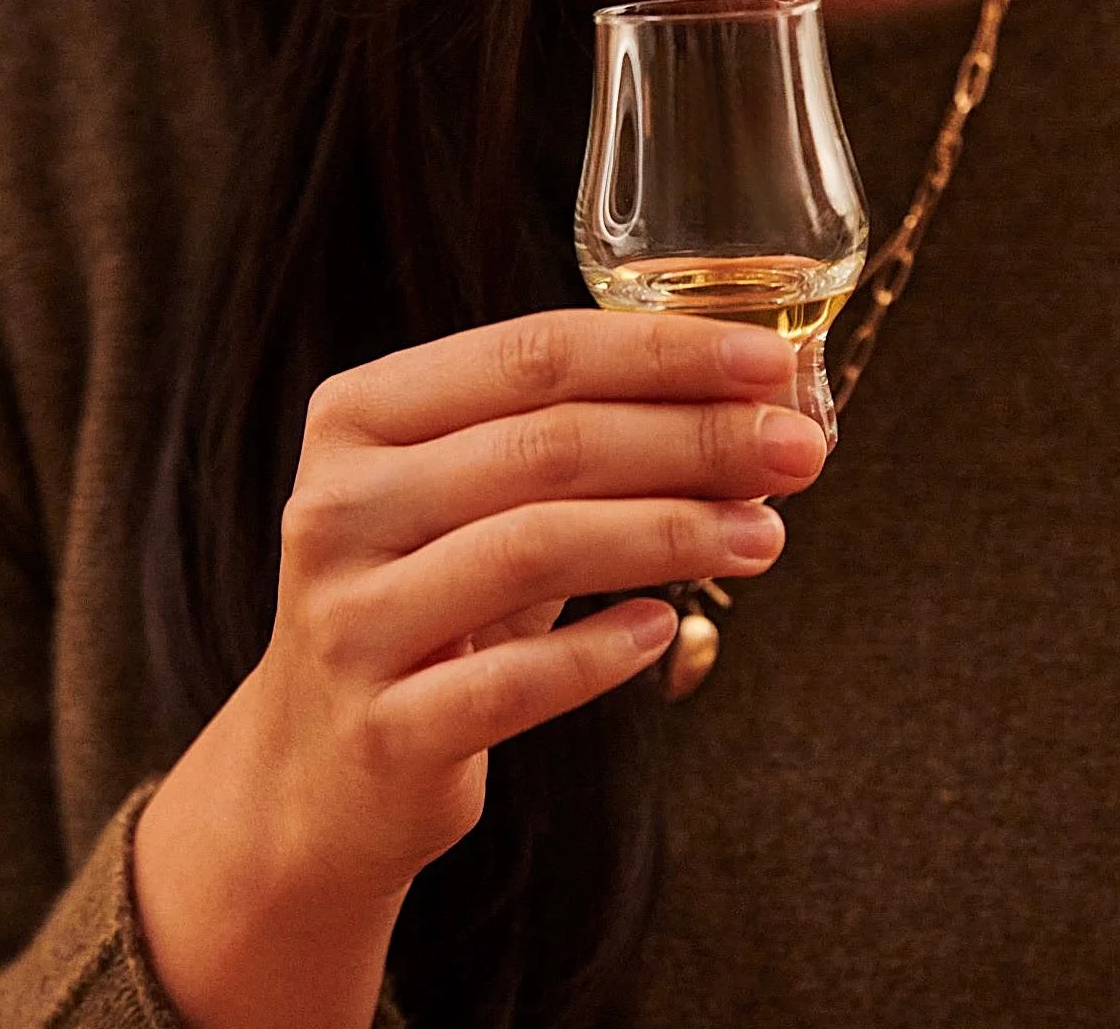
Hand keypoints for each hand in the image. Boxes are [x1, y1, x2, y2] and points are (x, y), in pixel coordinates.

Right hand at [132, 309, 826, 1027]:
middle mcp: (339, 507)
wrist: (320, 769)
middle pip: (546, 445)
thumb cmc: (432, 601)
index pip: (533, 354)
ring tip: (765, 536)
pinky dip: (602, 652)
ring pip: (534, 548)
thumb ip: (577, 438)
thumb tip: (755, 401)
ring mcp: (351, 619)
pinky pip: (514, 682)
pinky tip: (665, 629)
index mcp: (360, 417)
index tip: (772, 362)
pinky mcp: (382, 728)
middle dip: (693, 438)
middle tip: (798, 450)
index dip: (663, 352)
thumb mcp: (474, 500)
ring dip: (671, 532)